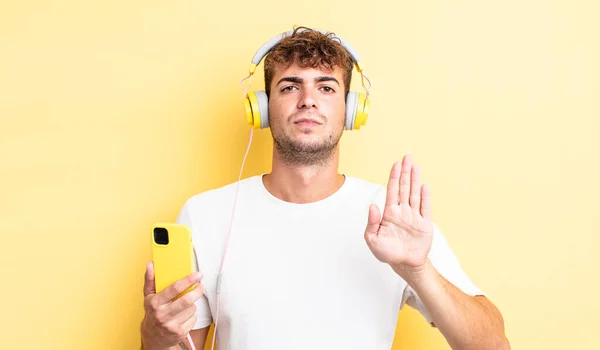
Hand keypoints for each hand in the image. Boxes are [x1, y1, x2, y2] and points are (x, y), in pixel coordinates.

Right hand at [140, 262, 203, 349]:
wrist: (153, 337)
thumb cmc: (152, 313)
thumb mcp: (148, 297)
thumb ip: (150, 280)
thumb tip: (150, 265)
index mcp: (155, 303)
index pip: (174, 288)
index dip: (188, 280)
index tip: (197, 275)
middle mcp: (162, 314)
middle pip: (187, 300)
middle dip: (197, 291)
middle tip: (200, 286)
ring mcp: (171, 325)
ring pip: (192, 309)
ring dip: (193, 305)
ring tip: (186, 305)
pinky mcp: (179, 333)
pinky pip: (194, 319)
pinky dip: (192, 315)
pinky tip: (184, 316)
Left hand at [364, 155, 433, 283]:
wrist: (404, 264)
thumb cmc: (387, 252)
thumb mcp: (372, 239)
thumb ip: (372, 222)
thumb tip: (373, 206)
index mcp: (389, 213)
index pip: (392, 191)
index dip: (393, 177)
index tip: (396, 164)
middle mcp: (402, 211)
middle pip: (404, 188)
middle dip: (405, 172)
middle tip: (407, 157)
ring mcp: (414, 216)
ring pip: (414, 194)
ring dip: (415, 180)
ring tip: (415, 166)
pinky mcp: (425, 224)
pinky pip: (426, 208)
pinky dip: (425, 197)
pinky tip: (424, 186)